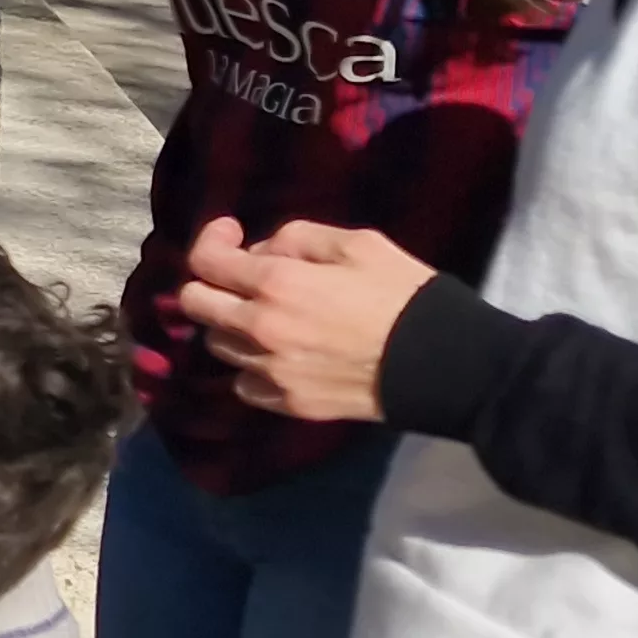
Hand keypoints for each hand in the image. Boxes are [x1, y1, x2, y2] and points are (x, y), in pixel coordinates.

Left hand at [179, 215, 434, 424]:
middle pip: (196, 304)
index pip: (205, 262)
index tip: (231, 235)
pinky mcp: (288, 403)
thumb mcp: (357, 243)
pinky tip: (279, 355)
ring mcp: (271, 371)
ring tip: (267, 317)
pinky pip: (244, 384)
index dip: (212, 241)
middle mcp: (261, 329)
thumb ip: (296, 238)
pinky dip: (252, 367)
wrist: (441, 364)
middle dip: (210, 283)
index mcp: (276, 284)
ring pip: (218, 345)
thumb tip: (259, 251)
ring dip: (232, 326)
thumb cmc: (403, 295)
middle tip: (240, 278)